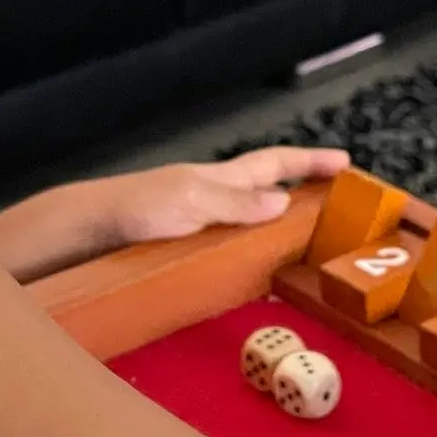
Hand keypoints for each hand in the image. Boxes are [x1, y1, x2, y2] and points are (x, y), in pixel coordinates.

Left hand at [102, 147, 351, 245]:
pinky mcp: (187, 245)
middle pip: (269, 189)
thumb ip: (236, 203)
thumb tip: (284, 201)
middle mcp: (216, 196)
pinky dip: (254, 253)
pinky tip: (260, 275)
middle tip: (340, 210)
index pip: (275, 163)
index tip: (346, 163)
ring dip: (281, 228)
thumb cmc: (138, 207)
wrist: (89, 229)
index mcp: (221, 178)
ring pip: (253, 219)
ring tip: (309, 250)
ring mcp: (202, 220)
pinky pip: (232, 245)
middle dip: (304, 194)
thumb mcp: (192, 201)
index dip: (310, 162)